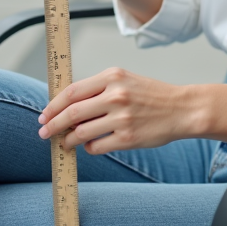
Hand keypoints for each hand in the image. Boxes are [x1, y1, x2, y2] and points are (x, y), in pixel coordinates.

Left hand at [37, 67, 198, 154]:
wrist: (182, 109)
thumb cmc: (151, 95)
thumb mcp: (125, 80)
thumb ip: (98, 89)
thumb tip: (66, 106)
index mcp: (112, 77)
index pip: (72, 92)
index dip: (53, 105)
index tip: (45, 115)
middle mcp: (116, 95)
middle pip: (72, 113)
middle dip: (53, 125)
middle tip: (44, 132)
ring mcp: (122, 118)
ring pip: (81, 132)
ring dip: (68, 140)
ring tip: (66, 142)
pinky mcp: (127, 138)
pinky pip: (96, 146)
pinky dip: (89, 148)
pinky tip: (92, 145)